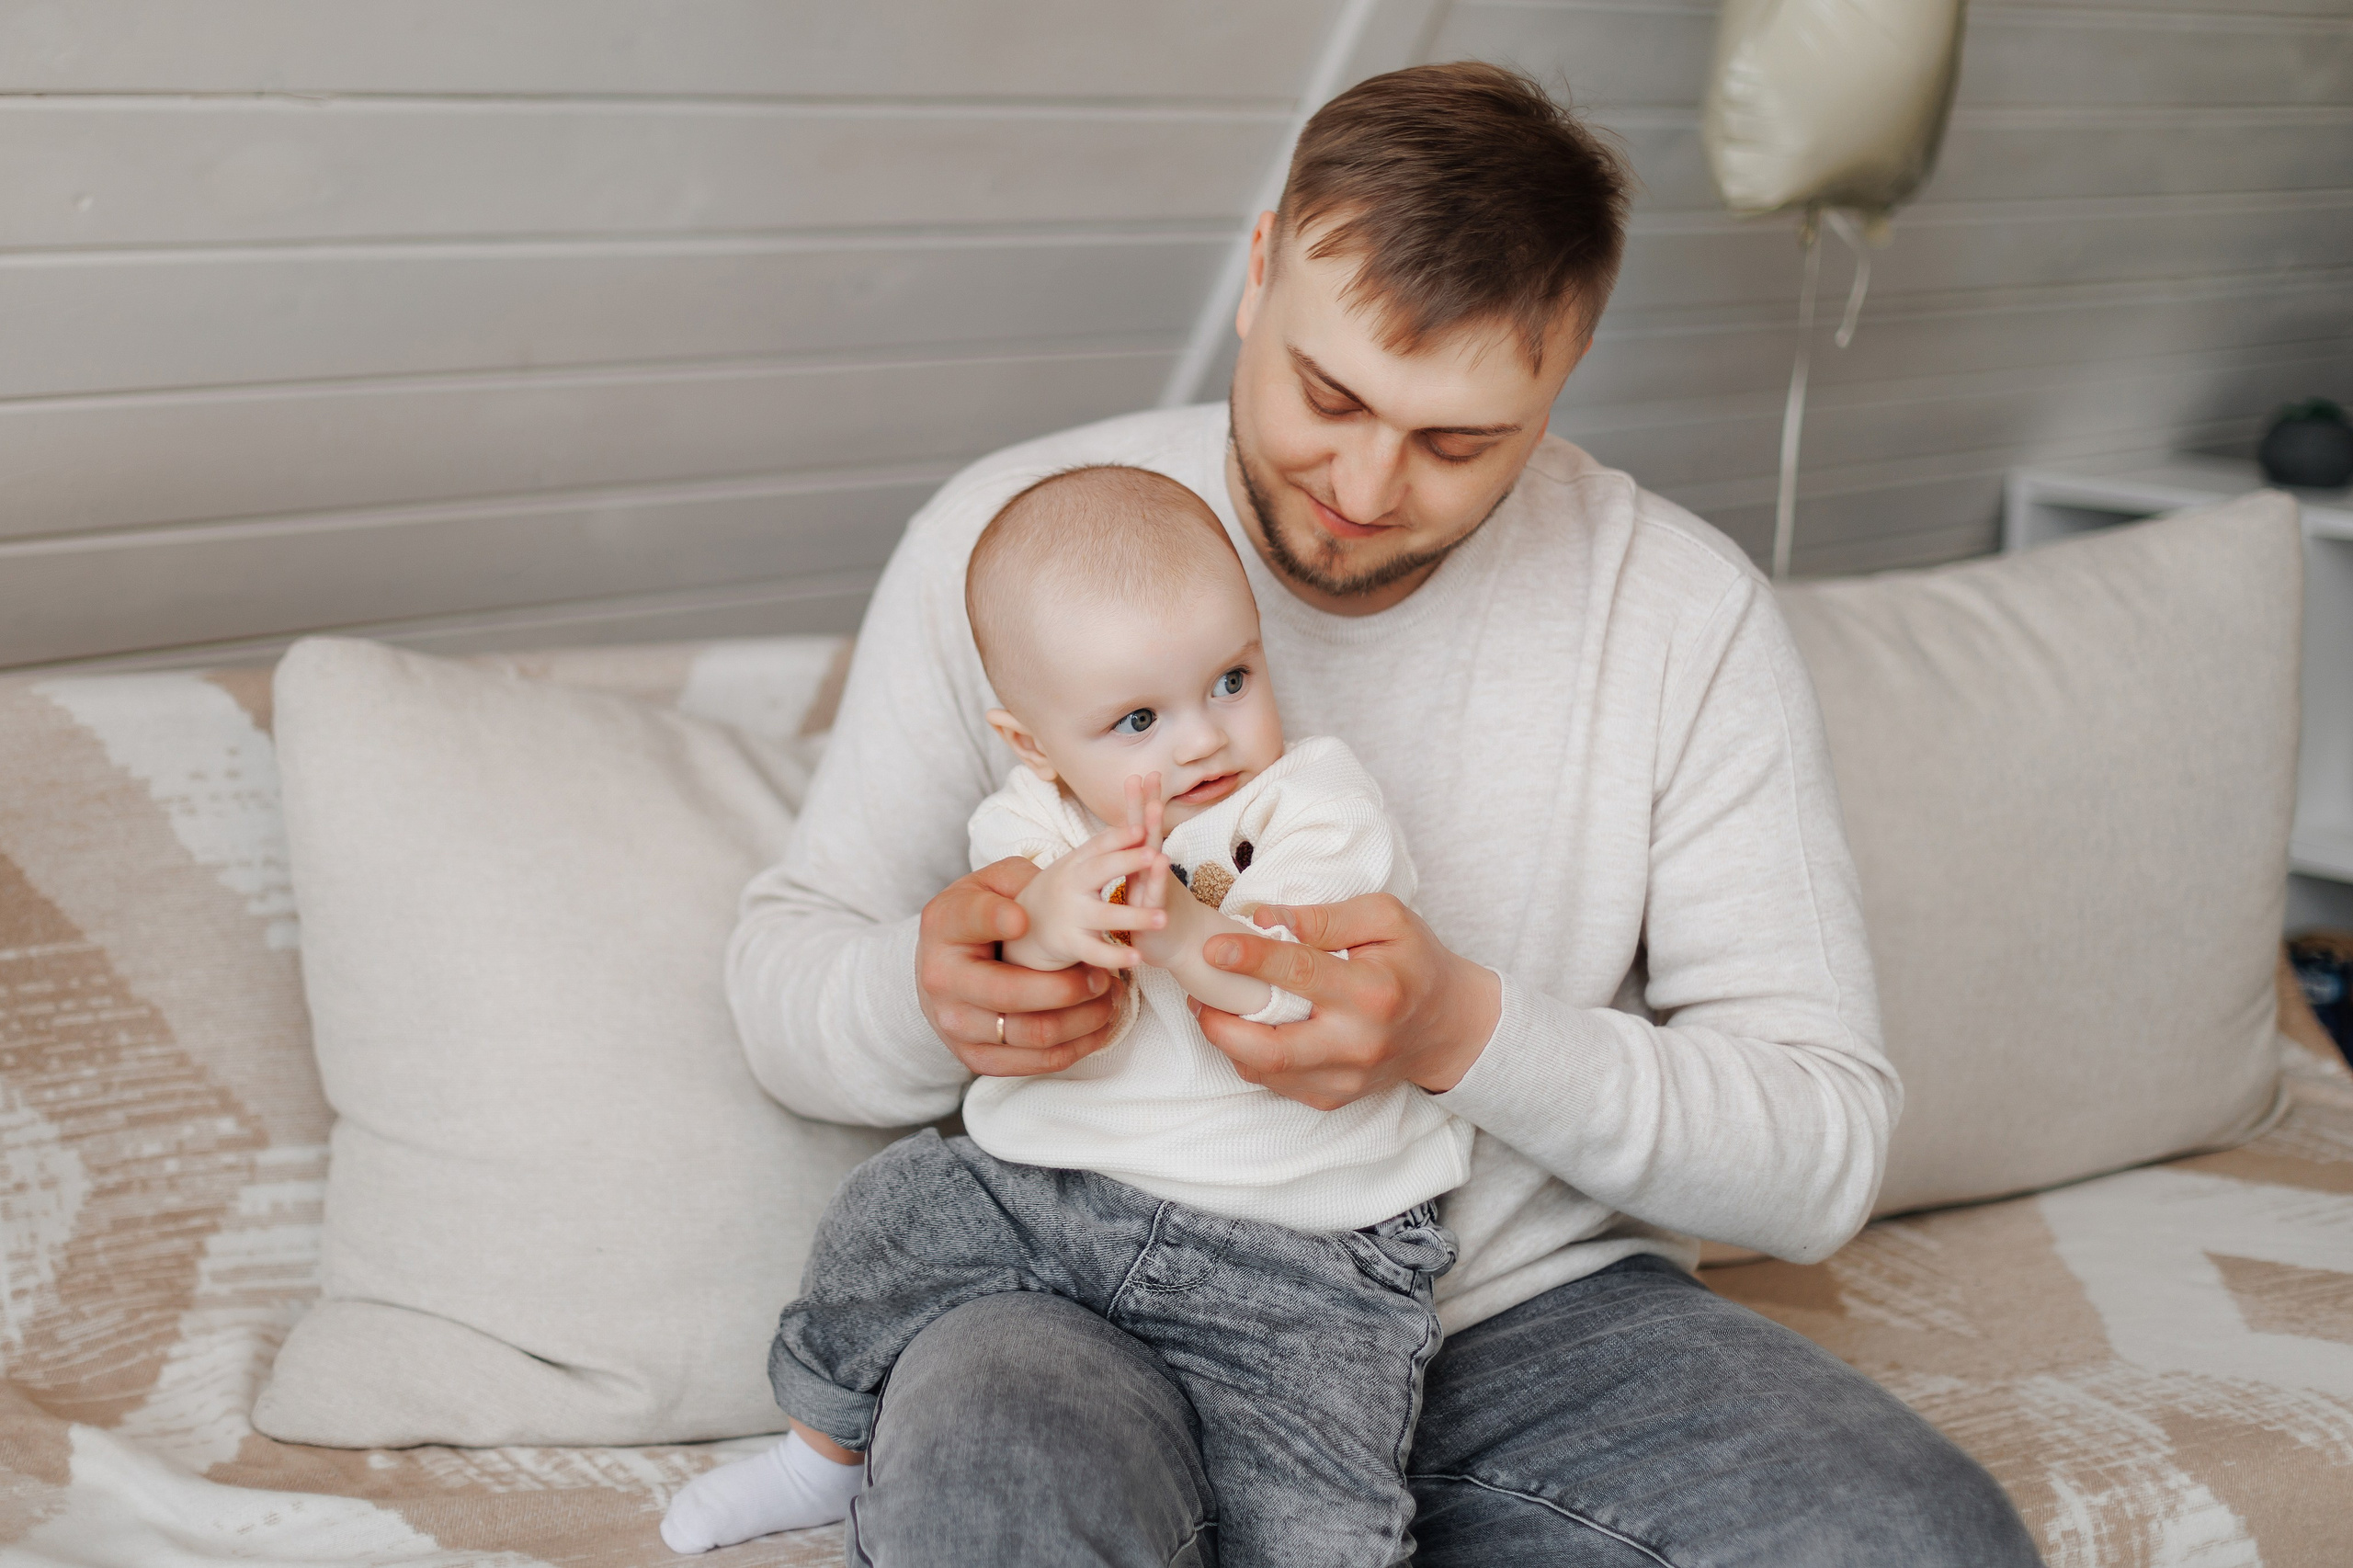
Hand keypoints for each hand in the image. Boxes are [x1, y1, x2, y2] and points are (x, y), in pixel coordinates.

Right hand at [917, 857, 1129, 1077]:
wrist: (942, 971)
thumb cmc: (977, 919)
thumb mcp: (989, 884)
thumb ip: (1020, 879)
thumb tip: (1058, 892)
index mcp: (944, 926)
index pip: (971, 919)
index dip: (998, 919)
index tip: (1025, 919)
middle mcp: (942, 981)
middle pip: (1010, 993)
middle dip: (1070, 986)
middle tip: (1104, 975)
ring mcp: (957, 1027)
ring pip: (1035, 1034)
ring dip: (1086, 1018)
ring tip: (1110, 997)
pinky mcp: (977, 1059)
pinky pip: (1038, 1062)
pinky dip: (1081, 1044)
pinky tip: (1101, 1022)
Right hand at [1006, 820, 1168, 971]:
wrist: (1021, 925)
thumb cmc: (1060, 890)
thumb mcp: (1074, 865)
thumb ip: (1101, 849)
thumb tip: (1135, 822)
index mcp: (1075, 864)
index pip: (1099, 845)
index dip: (1120, 836)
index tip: (1143, 828)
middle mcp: (1071, 886)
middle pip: (1099, 871)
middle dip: (1125, 861)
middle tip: (1155, 854)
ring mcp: (1071, 915)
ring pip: (1104, 916)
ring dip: (1134, 916)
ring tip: (1163, 918)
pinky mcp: (1070, 943)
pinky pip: (1096, 952)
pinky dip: (1116, 956)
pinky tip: (1138, 956)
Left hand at [1118, 774, 1191, 970]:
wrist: (1183, 949)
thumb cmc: (1160, 915)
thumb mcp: (1146, 886)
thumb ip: (1140, 862)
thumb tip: (1135, 835)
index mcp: (1142, 866)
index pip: (1139, 829)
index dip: (1138, 804)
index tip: (1138, 774)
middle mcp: (1152, 874)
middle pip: (1149, 834)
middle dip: (1149, 804)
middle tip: (1151, 775)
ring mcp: (1157, 891)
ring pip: (1153, 858)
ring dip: (1154, 832)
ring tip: (1153, 807)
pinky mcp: (1156, 913)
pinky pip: (1156, 892)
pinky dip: (1157, 876)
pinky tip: (1159, 859)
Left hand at [1191, 894, 1500, 1110]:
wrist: (1448, 1026)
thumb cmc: (1415, 962)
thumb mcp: (1386, 919)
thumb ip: (1325, 918)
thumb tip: (1264, 918)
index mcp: (1372, 993)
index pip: (1301, 975)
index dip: (1251, 959)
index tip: (1212, 946)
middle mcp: (1357, 1044)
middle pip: (1272, 1047)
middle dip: (1221, 1023)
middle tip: (1198, 992)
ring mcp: (1344, 1079)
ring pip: (1265, 1070)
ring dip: (1227, 1040)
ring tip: (1211, 1006)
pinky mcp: (1333, 1098)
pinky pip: (1275, 1083)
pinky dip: (1249, 1057)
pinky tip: (1243, 1029)